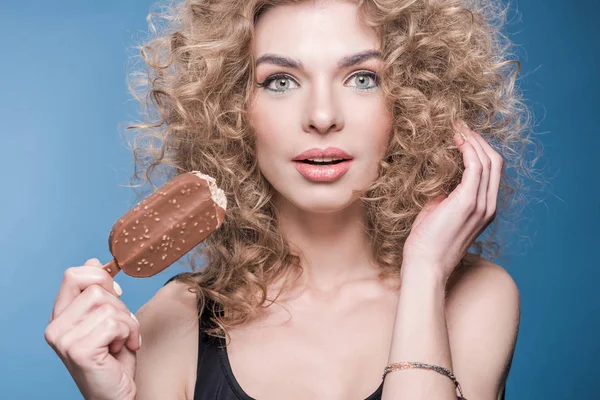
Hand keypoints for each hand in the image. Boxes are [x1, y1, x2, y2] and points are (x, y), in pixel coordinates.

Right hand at [44, 259, 140, 399]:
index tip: (117, 295)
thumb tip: (93, 261)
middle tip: (121, 329)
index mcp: (61, 315)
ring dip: (128, 324)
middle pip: (96, 288)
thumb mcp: (110, 318)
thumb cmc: (115, 359)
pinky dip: (129, 335)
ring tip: (122, 342)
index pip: (74, 274)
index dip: (101, 278)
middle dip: (120, 306)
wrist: (117, 394)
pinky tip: (122, 351)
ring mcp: (63, 339)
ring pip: (109, 306)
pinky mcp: (78, 350)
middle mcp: (56, 326)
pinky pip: (115, 324)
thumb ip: (99, 292)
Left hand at [402, 120, 502, 281]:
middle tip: (459, 124)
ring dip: (472, 140)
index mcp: (485, 207)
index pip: (491, 170)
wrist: (426, 265)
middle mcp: (489, 205)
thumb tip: (437, 171)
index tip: (461, 134)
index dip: (479, 148)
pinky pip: (475, 167)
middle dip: (478, 139)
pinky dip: (467, 149)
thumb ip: (444, 192)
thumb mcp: (438, 210)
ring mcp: (481, 204)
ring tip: (456, 127)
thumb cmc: (428, 241)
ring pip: (487, 160)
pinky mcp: (468, 202)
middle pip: (495, 161)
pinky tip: (455, 140)